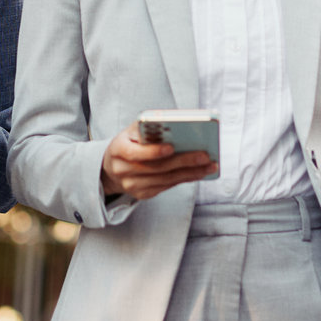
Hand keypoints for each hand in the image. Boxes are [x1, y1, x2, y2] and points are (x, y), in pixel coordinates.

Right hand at [100, 120, 217, 199]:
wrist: (111, 168)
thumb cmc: (128, 143)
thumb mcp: (131, 132)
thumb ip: (148, 127)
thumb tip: (175, 125)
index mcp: (117, 150)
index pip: (135, 153)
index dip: (153, 152)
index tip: (172, 147)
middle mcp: (123, 170)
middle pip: (157, 168)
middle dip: (183, 162)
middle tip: (205, 156)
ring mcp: (132, 186)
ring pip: (165, 180)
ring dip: (190, 173)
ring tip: (209, 165)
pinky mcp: (143, 194)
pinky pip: (167, 187)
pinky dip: (185, 179)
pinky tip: (199, 172)